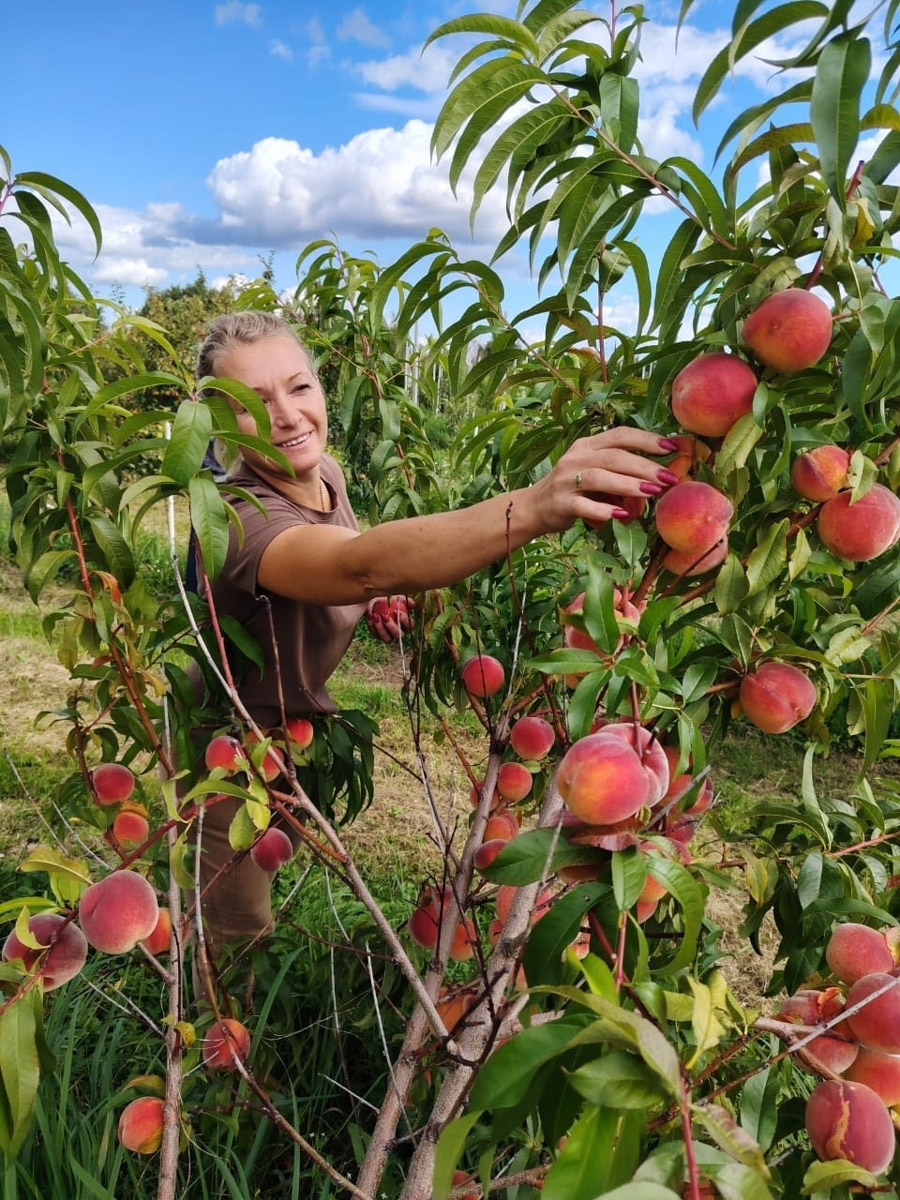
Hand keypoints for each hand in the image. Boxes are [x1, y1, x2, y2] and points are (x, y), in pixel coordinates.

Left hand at [365, 595, 414, 642]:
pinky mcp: (379, 636)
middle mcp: (399, 633)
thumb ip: (405, 600)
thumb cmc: (389, 601)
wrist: (375, 603)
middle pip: (398, 635)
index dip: (404, 620)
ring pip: (387, 638)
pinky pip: (376, 634)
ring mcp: (389, 636)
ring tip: (376, 616)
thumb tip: (413, 604)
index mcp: (406, 625)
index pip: (409, 625)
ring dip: (381, 628)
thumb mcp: (397, 598)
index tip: (397, 611)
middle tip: (385, 616)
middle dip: (392, 626)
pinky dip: (373, 626)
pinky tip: (371, 617)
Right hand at [536, 427, 680, 531]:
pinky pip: (583, 505)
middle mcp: (576, 458)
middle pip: (614, 457)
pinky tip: (620, 515)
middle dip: (645, 466)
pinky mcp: (560, 503)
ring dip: (628, 485)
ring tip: (652, 492)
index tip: (672, 447)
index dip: (647, 439)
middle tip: (669, 478)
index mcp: (587, 445)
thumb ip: (622, 471)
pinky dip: (603, 510)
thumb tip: (662, 477)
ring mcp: (566, 480)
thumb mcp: (596, 472)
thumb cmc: (576, 488)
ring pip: (600, 477)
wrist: (536, 507)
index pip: (620, 435)